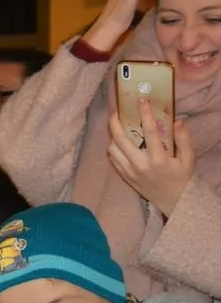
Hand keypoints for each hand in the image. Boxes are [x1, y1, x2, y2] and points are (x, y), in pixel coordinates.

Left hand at [108, 101, 194, 216]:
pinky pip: (113, 159)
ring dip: (112, 136)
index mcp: (159, 159)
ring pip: (112, 149)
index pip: (150, 132)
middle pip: (121, 140)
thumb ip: (184, 140)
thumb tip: (177, 121)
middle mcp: (141, 165)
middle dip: (115, 123)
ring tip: (117, 126)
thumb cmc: (182, 177)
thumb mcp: (188, 159)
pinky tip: (117, 141)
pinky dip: (112, 148)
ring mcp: (130, 171)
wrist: (174, 201)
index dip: (145, 114)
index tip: (141, 101)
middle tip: (116, 111)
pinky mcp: (125, 176)